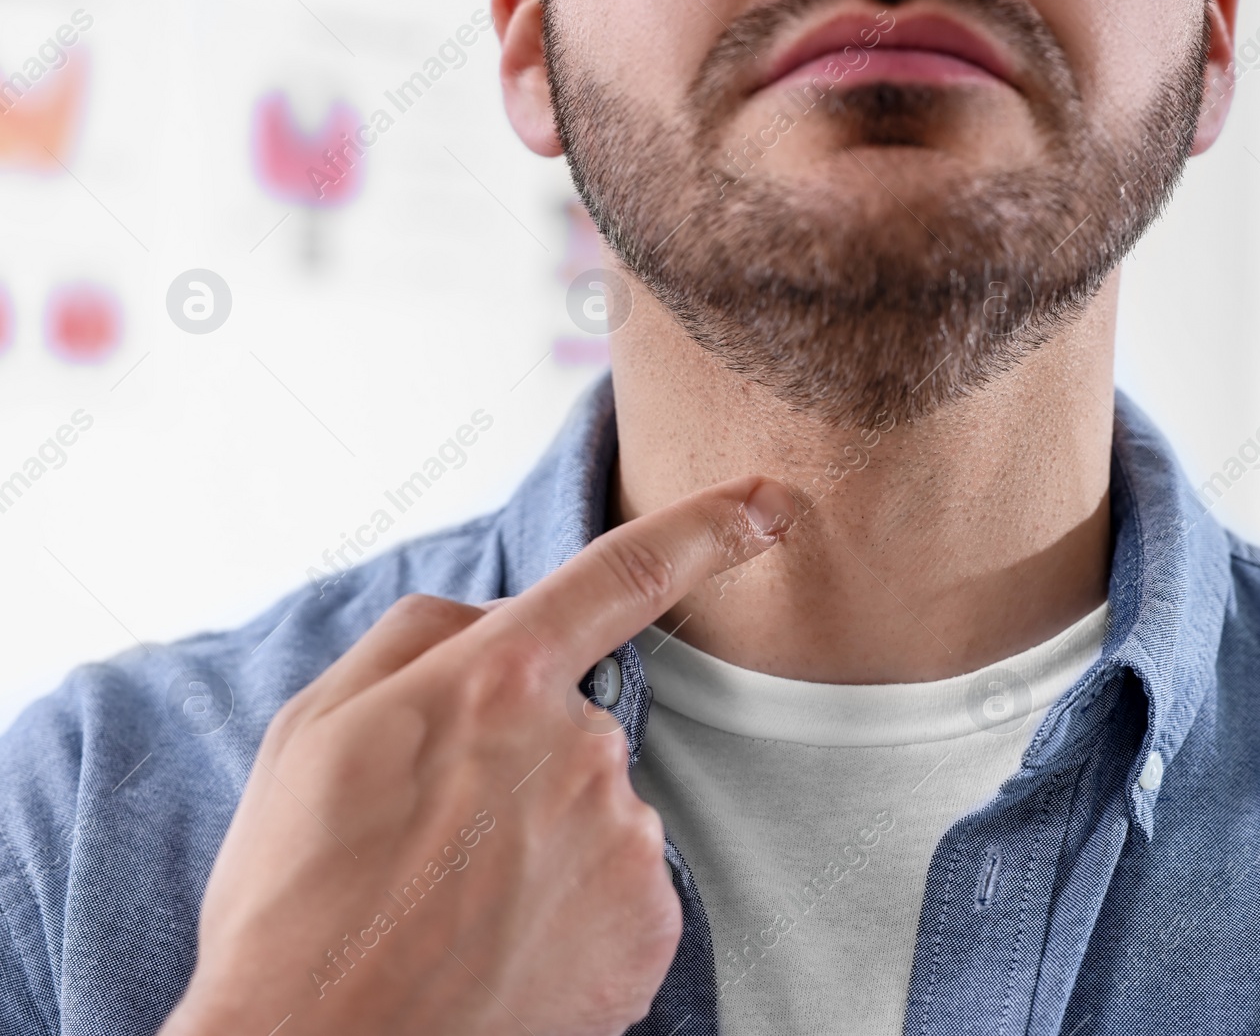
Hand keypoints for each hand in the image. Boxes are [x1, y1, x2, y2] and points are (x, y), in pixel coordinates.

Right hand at [161, 477, 794, 1035]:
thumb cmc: (298, 900)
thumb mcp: (314, 730)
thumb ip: (419, 639)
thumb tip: (499, 614)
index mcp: (498, 682)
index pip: (624, 574)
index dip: (709, 527)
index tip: (771, 502)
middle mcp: (583, 748)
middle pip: (577, 725)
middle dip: (521, 764)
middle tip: (436, 842)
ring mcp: (626, 839)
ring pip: (598, 811)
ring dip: (545, 844)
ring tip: (460, 908)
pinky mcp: (650, 926)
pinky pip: (623, 888)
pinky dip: (576, 911)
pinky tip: (508, 947)